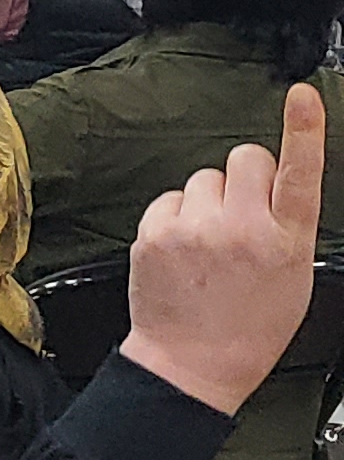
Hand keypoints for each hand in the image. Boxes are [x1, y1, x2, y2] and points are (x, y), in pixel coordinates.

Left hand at [116, 85, 325, 417]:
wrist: (194, 363)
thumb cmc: (250, 325)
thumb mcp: (293, 277)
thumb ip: (286, 226)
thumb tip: (275, 188)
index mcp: (287, 241)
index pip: (301, 175)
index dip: (304, 130)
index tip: (301, 96)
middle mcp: (243, 229)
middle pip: (245, 157)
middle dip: (245, 175)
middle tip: (241, 212)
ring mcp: (196, 230)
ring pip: (204, 178)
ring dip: (208, 200)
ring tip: (209, 243)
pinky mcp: (156, 234)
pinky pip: (170, 198)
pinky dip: (176, 217)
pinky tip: (182, 249)